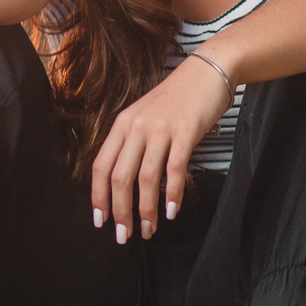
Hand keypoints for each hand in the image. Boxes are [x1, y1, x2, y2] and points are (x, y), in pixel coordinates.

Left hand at [90, 54, 234, 241]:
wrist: (207, 70)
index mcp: (122, 124)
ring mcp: (161, 128)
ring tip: (148, 229)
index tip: (101, 221)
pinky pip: (174, 168)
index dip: (98, 196)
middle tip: (124, 235)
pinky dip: (172, 194)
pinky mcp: (185, 130)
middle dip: (120, 211)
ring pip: (145, 178)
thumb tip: (124, 182)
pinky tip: (172, 211)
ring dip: (145, 209)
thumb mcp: (145, 115)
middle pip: (119, 176)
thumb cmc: (177, 98)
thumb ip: (133, 142)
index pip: (100, 166)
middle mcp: (137, 126)